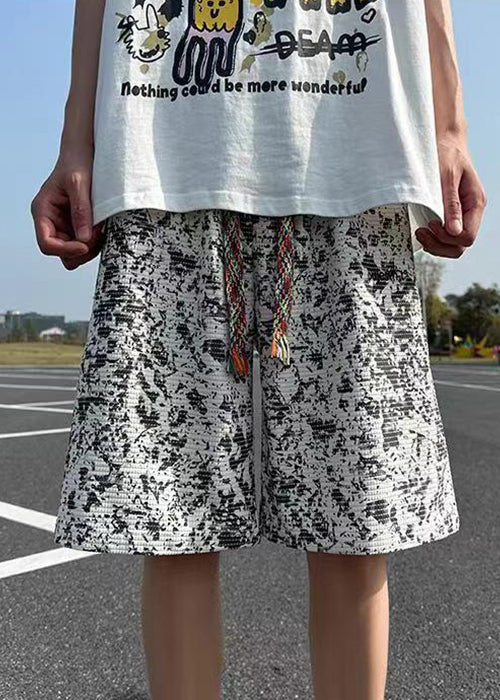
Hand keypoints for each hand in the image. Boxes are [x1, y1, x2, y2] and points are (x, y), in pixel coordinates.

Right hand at [31, 147, 104, 269]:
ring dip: (90, 247)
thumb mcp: (79, 184)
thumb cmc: (77, 162)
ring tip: (102, 229)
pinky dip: (95, 242)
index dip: (65, 250)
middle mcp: (51, 222)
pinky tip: (103, 228)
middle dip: (80, 250)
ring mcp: (65, 226)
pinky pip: (86, 245)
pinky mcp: (79, 226)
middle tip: (98, 235)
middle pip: (61, 253)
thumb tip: (84, 238)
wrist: (85, 152)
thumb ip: (81, 211)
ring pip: (75, 253)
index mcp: (43, 211)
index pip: (46, 244)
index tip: (85, 246)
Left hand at [415, 132, 486, 257]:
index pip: (467, 236)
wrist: (443, 141)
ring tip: (419, 232)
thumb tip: (453, 231)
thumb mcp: (447, 177)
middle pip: (460, 245)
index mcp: (475, 203)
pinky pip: (444, 236)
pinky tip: (422, 228)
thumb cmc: (446, 154)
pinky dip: (433, 238)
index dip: (448, 237)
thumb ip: (451, 204)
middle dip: (440, 244)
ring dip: (435, 244)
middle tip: (421, 232)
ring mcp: (460, 215)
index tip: (430, 223)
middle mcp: (470, 212)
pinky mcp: (448, 214)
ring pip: (452, 244)